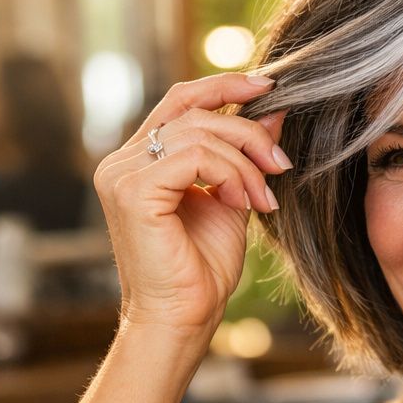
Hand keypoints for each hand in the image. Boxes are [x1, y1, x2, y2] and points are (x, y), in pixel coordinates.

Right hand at [92, 72, 290, 334]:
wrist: (185, 318)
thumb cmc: (203, 268)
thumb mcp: (235, 197)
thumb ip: (245, 156)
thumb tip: (274, 111)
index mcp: (142, 158)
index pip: (181, 101)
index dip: (224, 85)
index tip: (270, 86)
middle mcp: (123, 160)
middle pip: (194, 112)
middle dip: (248, 132)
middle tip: (281, 163)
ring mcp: (122, 173)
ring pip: (198, 132)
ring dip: (244, 161)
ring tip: (263, 196)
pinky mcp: (132, 190)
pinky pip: (192, 156)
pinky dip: (229, 173)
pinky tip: (244, 201)